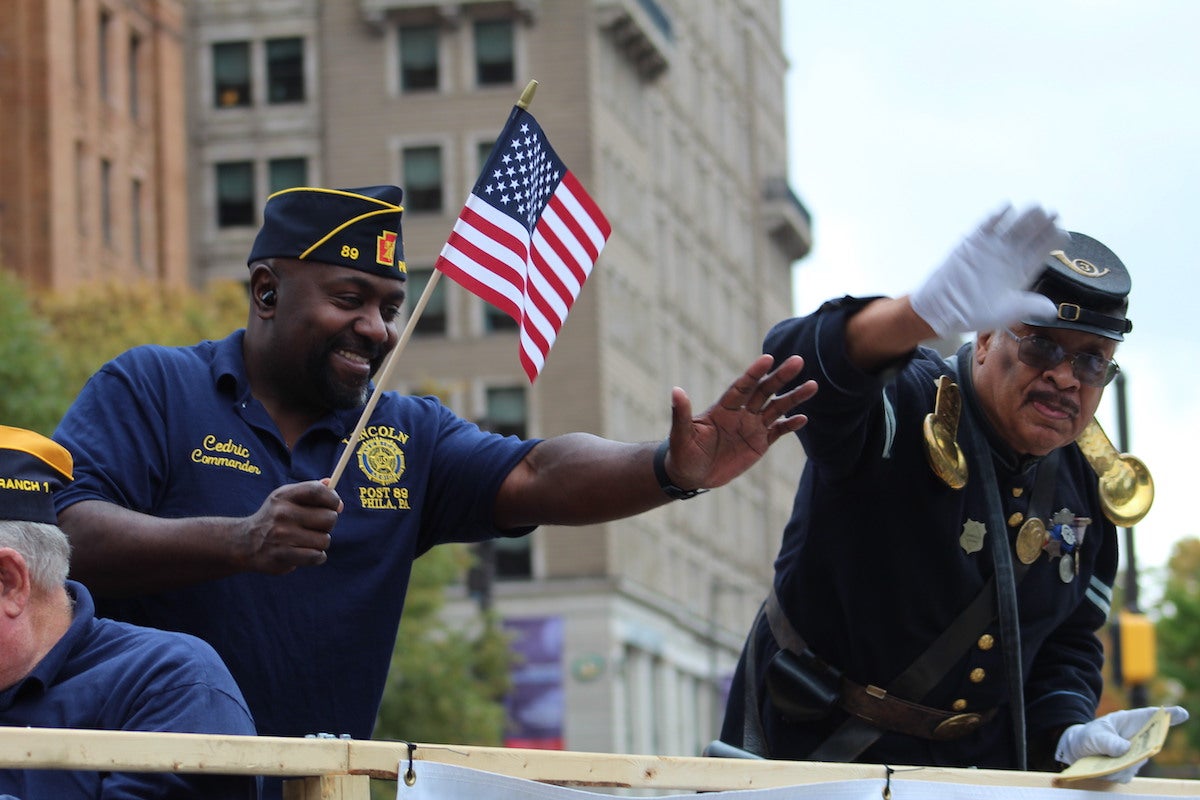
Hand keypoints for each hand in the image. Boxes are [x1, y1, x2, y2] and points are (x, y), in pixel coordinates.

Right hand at [236, 480, 342, 573]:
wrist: (244, 543)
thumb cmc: (274, 518)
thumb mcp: (286, 498)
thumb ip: (310, 491)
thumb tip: (333, 489)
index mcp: (284, 496)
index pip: (317, 491)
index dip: (333, 498)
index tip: (336, 506)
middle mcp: (282, 514)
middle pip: (329, 518)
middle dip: (328, 524)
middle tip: (317, 526)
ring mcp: (282, 535)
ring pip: (324, 540)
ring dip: (321, 542)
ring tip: (307, 541)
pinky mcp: (282, 555)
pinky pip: (316, 556)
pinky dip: (317, 557)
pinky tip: (306, 553)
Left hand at [660, 354, 816, 489]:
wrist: (691, 475)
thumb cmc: (682, 453)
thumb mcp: (681, 435)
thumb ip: (682, 413)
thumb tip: (676, 390)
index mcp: (723, 408)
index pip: (742, 386)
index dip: (754, 373)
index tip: (768, 358)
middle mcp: (740, 413)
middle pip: (764, 391)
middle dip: (780, 377)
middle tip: (798, 361)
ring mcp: (752, 427)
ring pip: (777, 408)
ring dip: (793, 397)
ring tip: (813, 385)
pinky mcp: (759, 443)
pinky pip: (778, 431)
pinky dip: (790, 425)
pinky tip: (804, 418)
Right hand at [909, 204, 1066, 337]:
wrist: (941, 308)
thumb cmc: (973, 313)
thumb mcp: (1005, 313)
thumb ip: (1029, 307)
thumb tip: (1053, 311)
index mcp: (1022, 271)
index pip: (1043, 250)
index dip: (1054, 240)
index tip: (1062, 234)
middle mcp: (1010, 256)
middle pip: (1032, 234)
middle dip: (1044, 223)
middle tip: (1052, 214)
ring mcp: (992, 246)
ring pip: (1014, 225)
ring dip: (1025, 216)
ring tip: (1036, 208)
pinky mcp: (973, 241)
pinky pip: (988, 224)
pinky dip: (997, 216)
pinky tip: (1007, 208)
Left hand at [1055, 706, 1188, 782]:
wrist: (1076, 750)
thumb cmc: (1089, 736)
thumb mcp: (1094, 734)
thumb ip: (1107, 741)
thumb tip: (1126, 749)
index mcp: (1131, 722)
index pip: (1153, 717)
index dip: (1168, 716)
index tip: (1181, 713)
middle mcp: (1137, 741)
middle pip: (1151, 743)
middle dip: (1149, 745)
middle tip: (1137, 747)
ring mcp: (1134, 757)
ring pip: (1137, 762)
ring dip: (1124, 762)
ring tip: (1109, 760)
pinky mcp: (1126, 772)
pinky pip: (1125, 775)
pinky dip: (1114, 772)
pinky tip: (1103, 769)